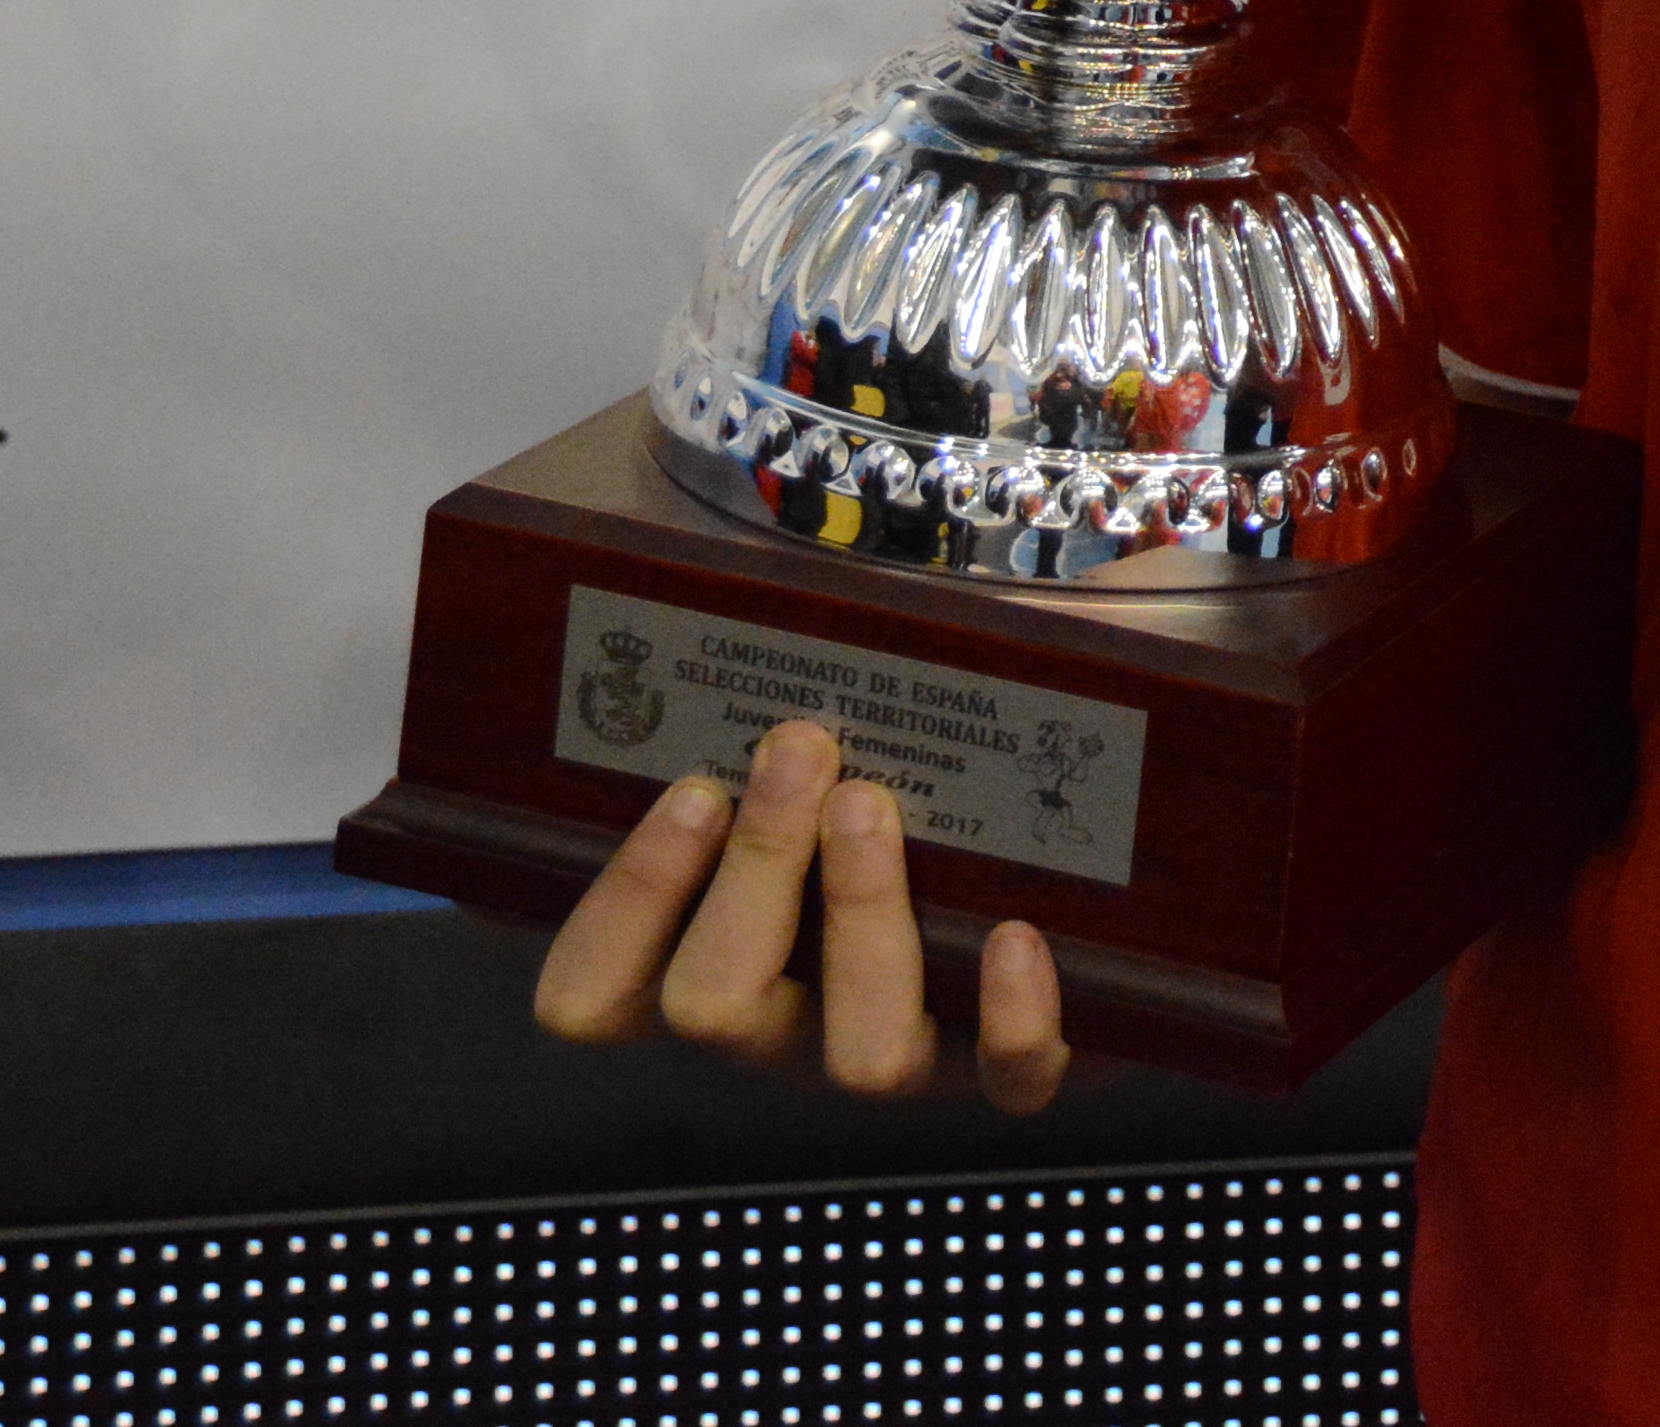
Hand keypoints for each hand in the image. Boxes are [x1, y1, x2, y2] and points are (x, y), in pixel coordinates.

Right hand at [531, 714, 1070, 1110]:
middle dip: (751, 868)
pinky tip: (1015, 930)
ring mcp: (900, 1059)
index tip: (689, 788)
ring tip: (876, 806)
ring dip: (861, 918)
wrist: (1065, 871)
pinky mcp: (1012, 1074)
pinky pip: (1010, 1079)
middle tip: (797, 748)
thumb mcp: (824, 742)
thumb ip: (770, 696)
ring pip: (857, 1053)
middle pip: (712, 1005)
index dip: (623, 907)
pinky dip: (1011, 1014)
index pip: (594, 993)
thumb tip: (725, 580)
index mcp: (713, 963)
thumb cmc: (908, 785)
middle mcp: (788, 1033)